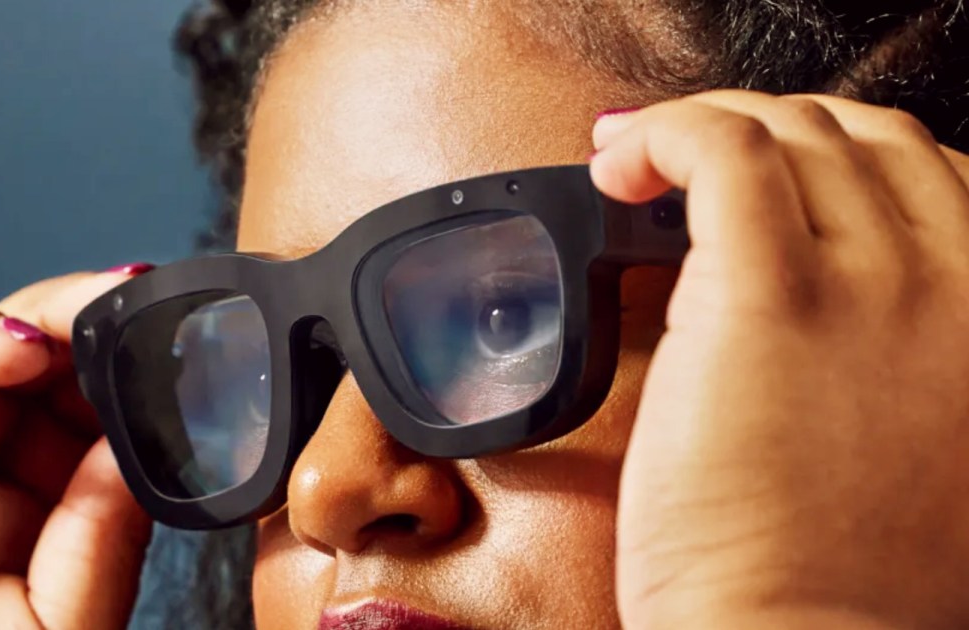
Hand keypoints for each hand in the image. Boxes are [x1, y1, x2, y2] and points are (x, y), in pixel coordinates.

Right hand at [0, 271, 151, 628]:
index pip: (72, 392)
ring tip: (23, 353)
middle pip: (6, 347)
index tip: (157, 328)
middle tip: (106, 303)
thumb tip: (135, 445)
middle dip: (59, 316)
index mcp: (22, 490)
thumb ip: (98, 540)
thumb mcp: (51, 627)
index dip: (111, 352)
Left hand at [592, 91, 968, 629]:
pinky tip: (620, 164)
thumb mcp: (930, 447)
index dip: (838, 154)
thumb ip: (910, 362)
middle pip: (861, 140)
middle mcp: (960, 286)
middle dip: (765, 127)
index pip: (930, 178)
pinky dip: (668, 132)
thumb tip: (830, 311)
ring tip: (636, 156)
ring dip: (705, 122)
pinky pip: (724, 154)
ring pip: (793, 133)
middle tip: (684, 153)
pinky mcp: (773, 299)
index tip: (770, 168)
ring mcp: (876, 285)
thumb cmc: (849, 579)